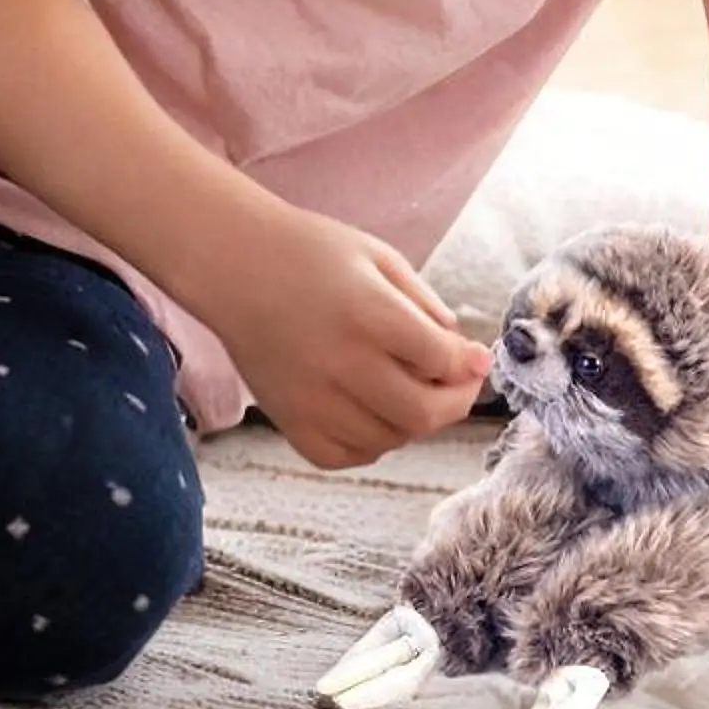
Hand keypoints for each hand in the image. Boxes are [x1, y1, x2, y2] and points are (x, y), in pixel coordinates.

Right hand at [200, 207, 491, 469]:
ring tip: (411, 392)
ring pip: (389, 439)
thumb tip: (461, 353)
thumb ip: (426, 306)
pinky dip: (370, 443)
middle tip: (458, 384)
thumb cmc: (310, 252)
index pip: (441, 360)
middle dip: (455, 402)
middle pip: (422, 413)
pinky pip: (344, 456)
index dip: (470, 364)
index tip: (478, 357)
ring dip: (413, 422)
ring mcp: (311, 399)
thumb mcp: (380, 259)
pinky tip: (373, 414)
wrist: (230, 263)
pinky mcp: (287, 420)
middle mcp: (341, 364)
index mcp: (370, 315)